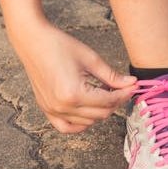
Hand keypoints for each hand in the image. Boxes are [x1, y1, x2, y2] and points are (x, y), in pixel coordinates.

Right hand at [10, 21, 136, 132]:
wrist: (33, 41)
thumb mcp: (91, 59)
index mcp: (74, 93)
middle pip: (101, 114)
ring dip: (100, 110)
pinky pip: (67, 127)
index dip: (124, 94)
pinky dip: (81, 123)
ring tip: (104, 93)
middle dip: (116, 102)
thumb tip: (131, 84)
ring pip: (88, 122)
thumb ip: (112, 76)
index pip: (108, 101)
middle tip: (123, 88)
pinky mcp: (46, 109)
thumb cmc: (60, 45)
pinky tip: (89, 110)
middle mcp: (62, 106)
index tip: (134, 87)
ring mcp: (52, 110)